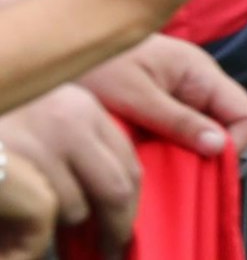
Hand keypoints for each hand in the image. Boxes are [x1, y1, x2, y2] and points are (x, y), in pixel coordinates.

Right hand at [0, 88, 137, 249]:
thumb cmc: (1, 130)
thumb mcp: (36, 130)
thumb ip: (67, 154)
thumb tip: (100, 206)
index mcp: (77, 104)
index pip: (127, 157)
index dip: (131, 199)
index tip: (123, 228)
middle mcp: (69, 116)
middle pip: (119, 186)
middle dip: (118, 227)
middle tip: (111, 252)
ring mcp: (44, 141)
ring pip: (78, 209)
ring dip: (60, 234)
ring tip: (27, 240)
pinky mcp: (21, 170)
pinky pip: (45, 219)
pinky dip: (30, 242)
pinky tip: (13, 247)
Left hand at [77, 36, 246, 158]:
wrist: (63, 44)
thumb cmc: (97, 63)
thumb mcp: (136, 96)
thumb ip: (178, 121)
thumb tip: (219, 147)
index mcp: (201, 73)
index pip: (246, 113)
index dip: (233, 145)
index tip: (204, 170)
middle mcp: (198, 82)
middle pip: (226, 126)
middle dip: (206, 154)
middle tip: (175, 175)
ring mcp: (181, 92)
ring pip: (202, 132)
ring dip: (184, 153)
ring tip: (156, 168)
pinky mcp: (162, 103)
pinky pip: (179, 131)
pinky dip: (167, 149)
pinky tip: (145, 158)